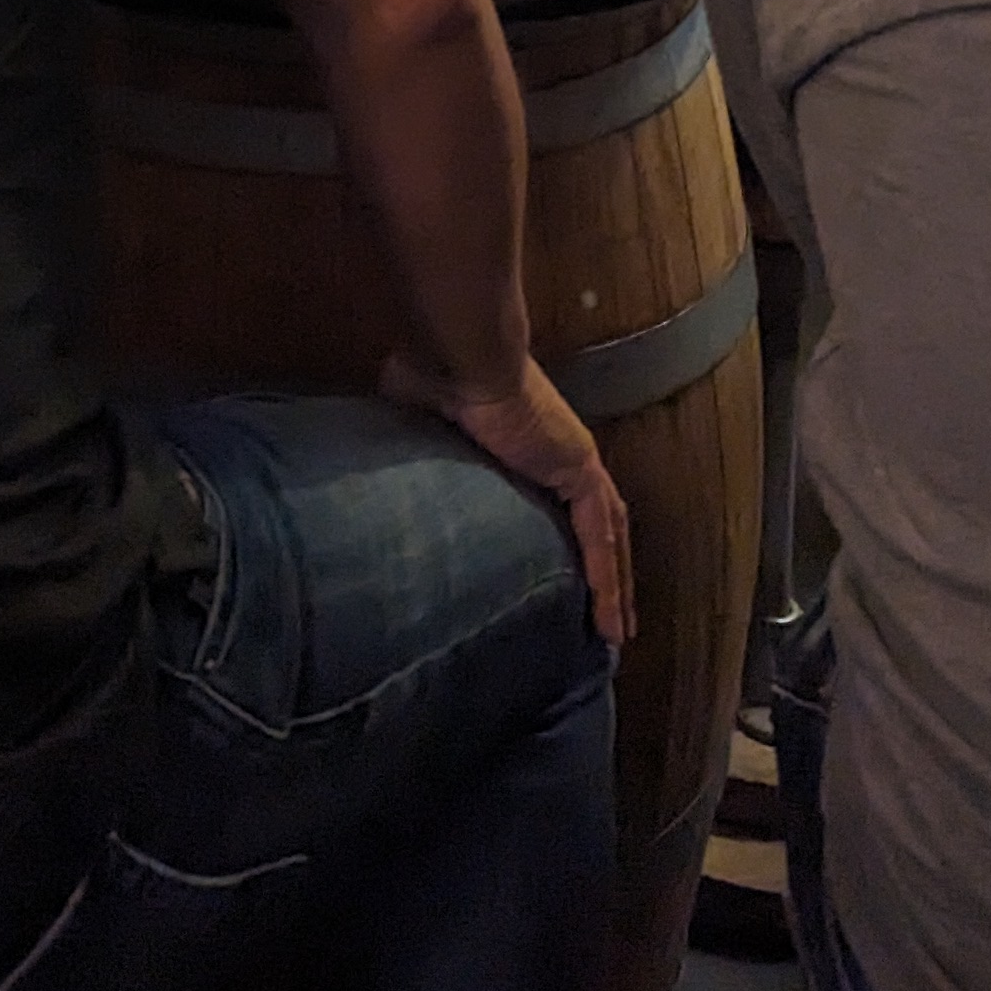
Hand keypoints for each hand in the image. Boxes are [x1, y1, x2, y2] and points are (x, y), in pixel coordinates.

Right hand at [379, 348, 634, 646]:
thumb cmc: (435, 374)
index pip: (556, 503)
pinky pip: (600, 538)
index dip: (564, 542)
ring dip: (616, 587)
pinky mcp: (580, 472)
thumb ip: (411, 442)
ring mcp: (576, 462)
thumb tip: (373, 454)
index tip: (560, 577)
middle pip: (595, 527)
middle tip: (605, 622)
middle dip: (603, 574)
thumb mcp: (416, 417)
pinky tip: (610, 621)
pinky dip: (608, 580)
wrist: (461, 356)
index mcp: (526, 445)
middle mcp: (559, 455)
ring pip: (607, 538)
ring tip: (617, 634)